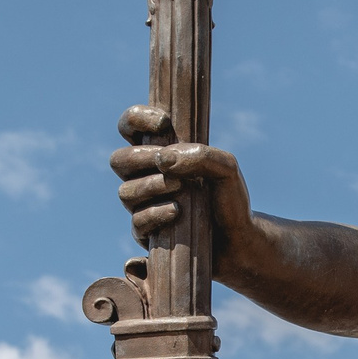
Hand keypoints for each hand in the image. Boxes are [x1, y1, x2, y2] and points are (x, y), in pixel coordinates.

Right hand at [110, 104, 250, 242]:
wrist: (239, 239)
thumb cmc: (229, 198)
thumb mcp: (226, 168)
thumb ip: (200, 155)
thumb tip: (163, 161)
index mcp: (160, 154)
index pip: (131, 127)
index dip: (137, 118)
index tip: (164, 123)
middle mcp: (145, 178)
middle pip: (118, 160)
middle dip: (140, 157)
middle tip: (165, 162)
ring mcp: (143, 206)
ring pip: (125, 192)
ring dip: (150, 186)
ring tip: (179, 187)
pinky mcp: (147, 234)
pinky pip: (137, 222)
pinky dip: (155, 214)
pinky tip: (177, 211)